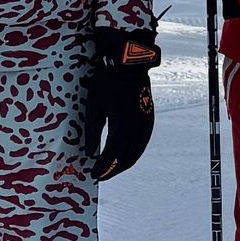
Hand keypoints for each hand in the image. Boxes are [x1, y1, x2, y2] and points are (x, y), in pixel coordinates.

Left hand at [84, 28, 160, 180]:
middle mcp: (136, 129)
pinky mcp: (149, 120)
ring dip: (123, 164)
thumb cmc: (107, 82)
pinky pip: (143, 143)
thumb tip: (90, 153)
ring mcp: (145, 124)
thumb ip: (92, 131)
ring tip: (111, 170)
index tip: (93, 175)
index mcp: (121, 126)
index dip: (102, 168)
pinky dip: (134, 154)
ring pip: (136, 153)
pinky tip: (126, 156)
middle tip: (100, 175)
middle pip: (125, 158)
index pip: (112, 156)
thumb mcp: (94, 105)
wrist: (130, 65)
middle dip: (112, 170)